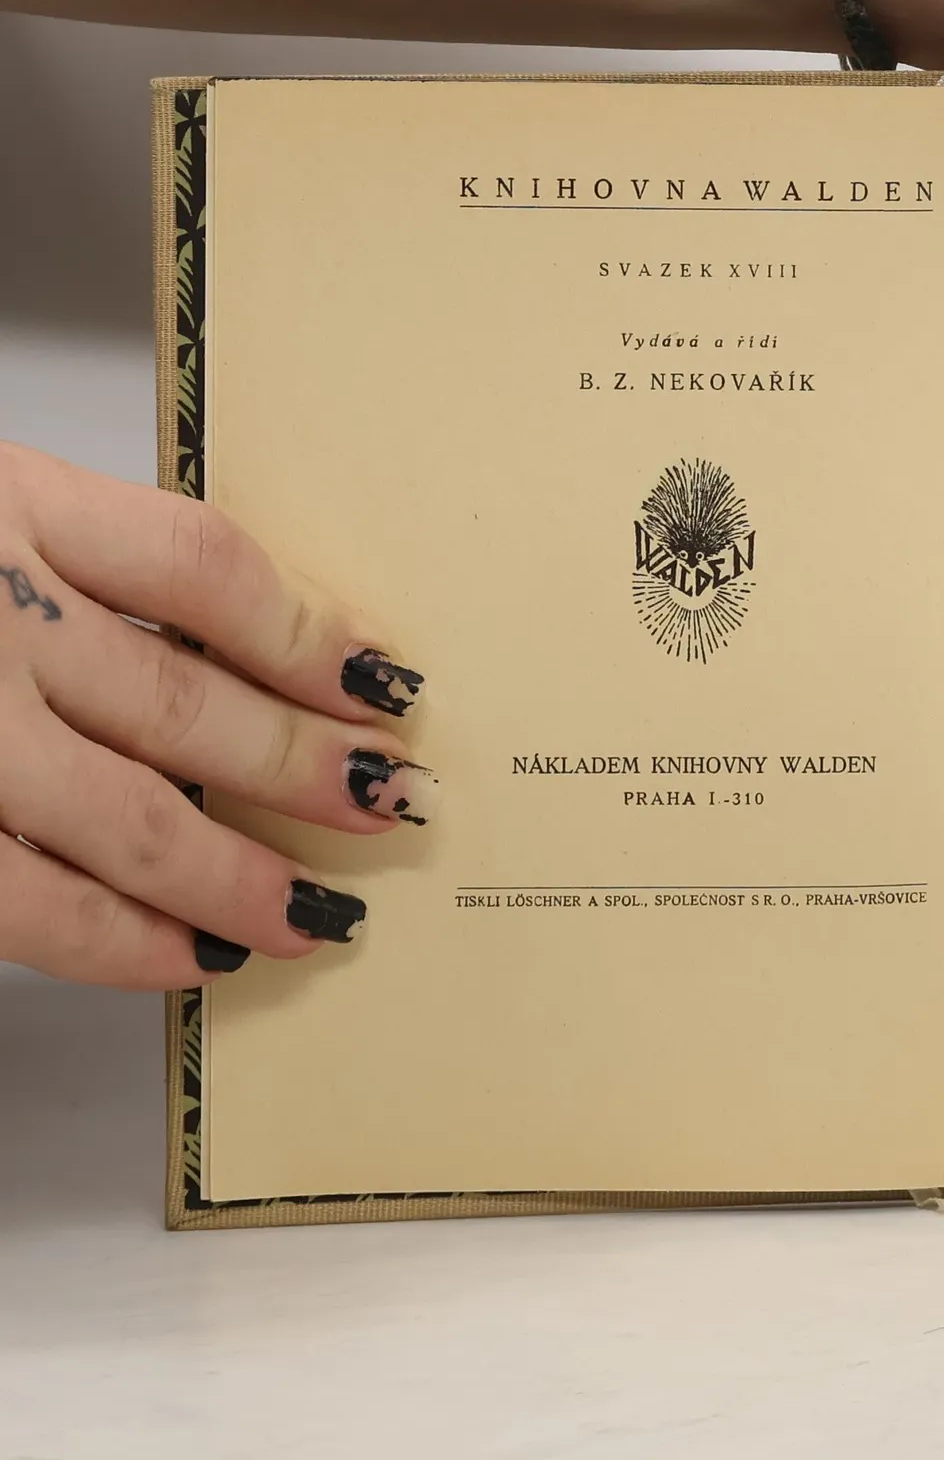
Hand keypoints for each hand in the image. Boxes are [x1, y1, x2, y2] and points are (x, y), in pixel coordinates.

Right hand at [0, 443, 431, 988]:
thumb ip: (89, 560)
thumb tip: (264, 652)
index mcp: (4, 501)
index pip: (204, 568)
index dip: (311, 635)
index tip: (386, 683)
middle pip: (185, 700)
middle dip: (303, 767)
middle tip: (390, 805)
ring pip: (121, 814)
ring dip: (236, 872)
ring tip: (321, 912)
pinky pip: (22, 900)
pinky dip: (116, 940)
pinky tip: (191, 957)